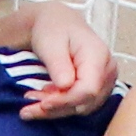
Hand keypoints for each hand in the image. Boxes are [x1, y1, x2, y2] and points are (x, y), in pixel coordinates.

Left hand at [4, 0, 120, 116]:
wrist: (58, 25)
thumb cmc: (53, 30)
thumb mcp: (51, 44)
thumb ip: (59, 65)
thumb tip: (65, 86)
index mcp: (99, 56)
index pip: (88, 89)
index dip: (65, 101)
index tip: (42, 103)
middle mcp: (107, 71)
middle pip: (85, 102)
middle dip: (56, 108)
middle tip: (28, 108)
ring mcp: (105, 82)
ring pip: (82, 108)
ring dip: (56, 110)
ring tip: (31, 105)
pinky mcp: (97, 90)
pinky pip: (80, 106)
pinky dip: (60, 108)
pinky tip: (43, 101)